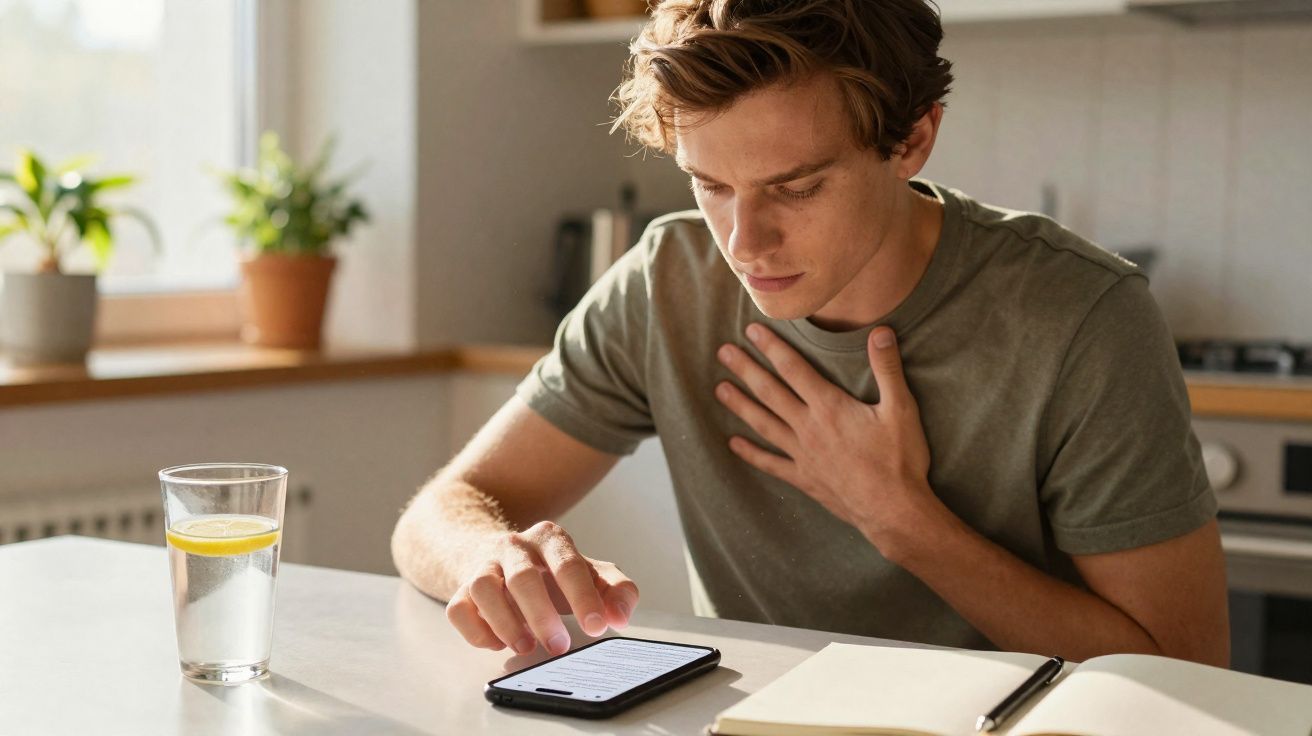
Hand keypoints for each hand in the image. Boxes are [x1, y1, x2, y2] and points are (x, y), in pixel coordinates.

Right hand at [444, 521, 638, 655]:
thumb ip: (616, 590)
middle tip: (560, 646)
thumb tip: (620, 616)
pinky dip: (477, 631)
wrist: (494, 552)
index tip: (597, 625)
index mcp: (549, 538)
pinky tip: (498, 642)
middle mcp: (513, 546)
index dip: (583, 597)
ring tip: (526, 646)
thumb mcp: (589, 572)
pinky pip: (459, 609)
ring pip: (483, 588)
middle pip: (523, 577)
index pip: (568, 565)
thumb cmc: (548, 569)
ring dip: (505, 623)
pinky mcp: (460, 587)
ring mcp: (483, 565)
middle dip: (542, 616)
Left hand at [714, 323, 937, 553]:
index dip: (772, 347)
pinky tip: (733, 444)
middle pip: (770, 393)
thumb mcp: (901, 409)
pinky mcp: (804, 478)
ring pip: (764, 424)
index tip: (752, 330)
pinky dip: (751, 454)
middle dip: (746, 369)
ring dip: (740, 405)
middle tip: (723, 352)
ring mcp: (803, 455)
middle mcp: (809, 428)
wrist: (894, 511)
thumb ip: (888, 368)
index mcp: (830, 407)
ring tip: (719, 389)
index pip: (794, 369)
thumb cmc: (900, 460)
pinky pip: (771, 464)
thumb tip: (881, 331)